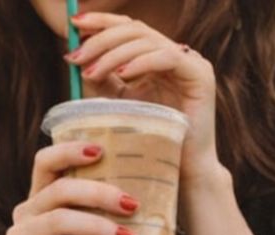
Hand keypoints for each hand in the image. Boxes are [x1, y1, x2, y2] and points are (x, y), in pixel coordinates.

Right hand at [4, 140, 140, 234]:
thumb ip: (100, 218)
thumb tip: (146, 200)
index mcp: (40, 200)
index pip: (46, 163)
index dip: (70, 151)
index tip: (101, 151)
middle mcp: (24, 215)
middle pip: (60, 190)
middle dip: (100, 194)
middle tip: (133, 205)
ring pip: (59, 220)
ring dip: (98, 227)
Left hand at [65, 11, 222, 183]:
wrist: (182, 173)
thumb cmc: (151, 144)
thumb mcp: (120, 106)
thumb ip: (103, 81)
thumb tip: (75, 58)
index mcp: (156, 58)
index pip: (128, 27)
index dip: (101, 21)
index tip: (73, 25)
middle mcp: (175, 54)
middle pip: (135, 29)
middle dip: (101, 39)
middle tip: (75, 57)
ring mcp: (190, 62)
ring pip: (148, 40)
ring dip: (114, 54)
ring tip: (91, 72)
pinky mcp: (200, 75)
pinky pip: (168, 58)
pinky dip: (142, 62)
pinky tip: (122, 73)